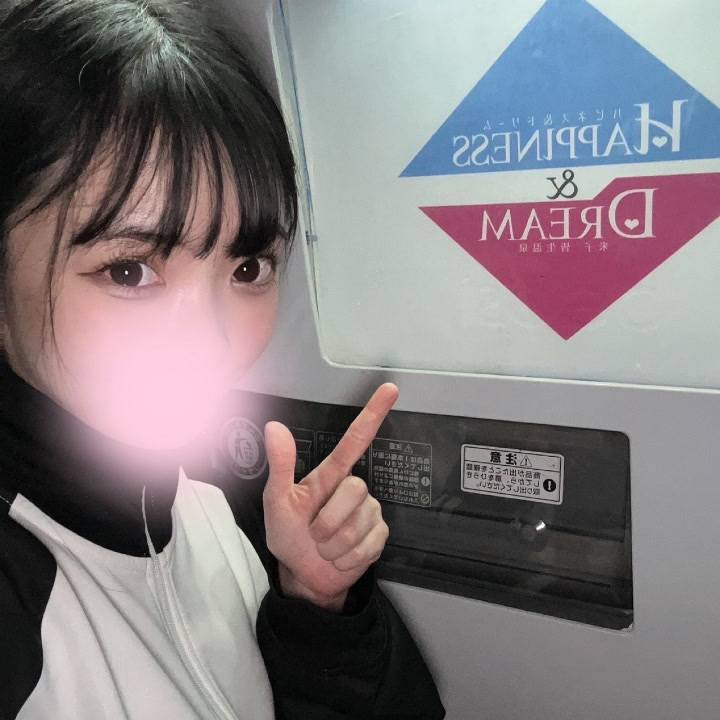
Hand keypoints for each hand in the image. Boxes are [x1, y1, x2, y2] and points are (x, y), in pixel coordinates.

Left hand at [262, 383, 398, 610]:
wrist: (304, 575)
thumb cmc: (289, 535)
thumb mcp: (276, 501)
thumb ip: (280, 465)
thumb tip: (274, 427)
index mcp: (329, 476)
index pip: (355, 440)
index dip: (373, 414)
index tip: (389, 390)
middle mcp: (352, 490)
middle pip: (355, 490)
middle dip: (329, 520)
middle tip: (314, 533)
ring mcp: (368, 512)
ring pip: (360, 523)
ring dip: (335, 544)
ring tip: (325, 546)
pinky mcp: (378, 535)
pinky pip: (369, 544)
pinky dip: (347, 557)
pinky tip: (340, 556)